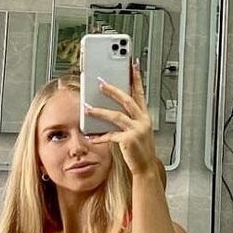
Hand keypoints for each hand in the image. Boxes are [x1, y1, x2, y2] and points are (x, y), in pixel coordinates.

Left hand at [84, 60, 158, 176]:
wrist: (145, 168)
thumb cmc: (139, 149)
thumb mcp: (136, 130)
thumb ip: (127, 118)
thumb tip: (109, 107)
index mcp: (145, 116)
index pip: (140, 93)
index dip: (137, 78)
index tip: (133, 65)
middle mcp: (143, 121)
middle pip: (127, 100)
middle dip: (113, 90)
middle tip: (101, 82)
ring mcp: (137, 130)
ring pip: (116, 116)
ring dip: (100, 111)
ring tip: (87, 107)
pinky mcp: (129, 140)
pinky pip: (111, 135)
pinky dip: (99, 135)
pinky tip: (90, 136)